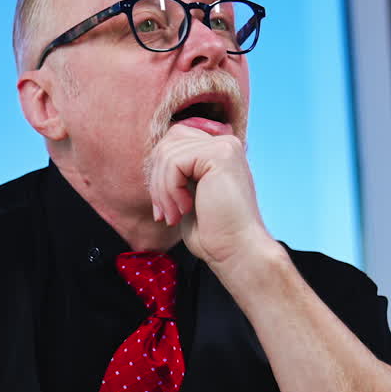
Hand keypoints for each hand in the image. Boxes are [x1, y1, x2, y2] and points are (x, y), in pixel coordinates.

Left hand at [146, 121, 273, 266]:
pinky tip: (184, 209)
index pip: (174, 141)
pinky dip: (170, 190)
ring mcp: (225, 146)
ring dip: (161, 191)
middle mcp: (225, 143)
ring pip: (167, 154)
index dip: (160, 173)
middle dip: (156, 181)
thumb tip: (154, 157)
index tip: (163, 207)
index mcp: (219, 151)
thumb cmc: (212, 231)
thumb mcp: (186, 194)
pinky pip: (174, 163)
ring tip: (173, 216)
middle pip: (167, 143)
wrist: (236, 251)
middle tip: (164, 214)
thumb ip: (176, 171)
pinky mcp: (221, 154)